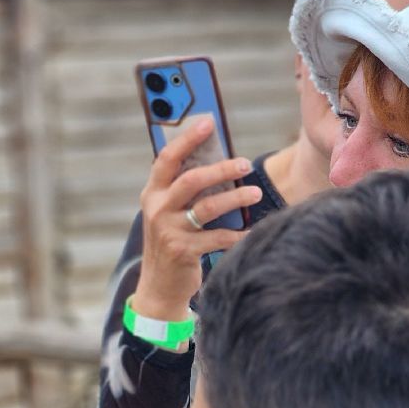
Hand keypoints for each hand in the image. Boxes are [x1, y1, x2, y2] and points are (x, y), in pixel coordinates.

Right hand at [132, 117, 262, 320]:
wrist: (158, 286)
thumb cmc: (171, 240)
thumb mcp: (168, 212)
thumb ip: (184, 189)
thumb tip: (221, 160)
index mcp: (152, 193)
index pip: (167, 159)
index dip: (187, 138)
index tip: (208, 121)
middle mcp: (157, 209)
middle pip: (191, 180)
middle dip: (221, 168)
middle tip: (245, 163)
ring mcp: (168, 231)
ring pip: (208, 207)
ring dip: (236, 197)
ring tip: (256, 193)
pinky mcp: (183, 252)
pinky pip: (219, 238)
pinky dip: (240, 234)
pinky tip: (253, 230)